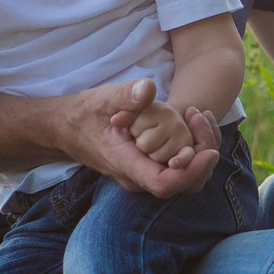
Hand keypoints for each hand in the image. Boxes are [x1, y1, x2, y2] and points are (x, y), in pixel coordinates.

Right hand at [54, 79, 211, 198]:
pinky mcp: (147, 168)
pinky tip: (191, 121)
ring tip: (198, 116)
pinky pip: (178, 170)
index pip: (164, 183)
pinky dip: (192, 149)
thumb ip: (126, 95)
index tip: (209, 151)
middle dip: (202, 157)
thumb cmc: (85, 113)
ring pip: (184, 179)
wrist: (65, 129)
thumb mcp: (103, 98)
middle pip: (183, 184)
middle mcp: (137, 177)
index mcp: (126, 164)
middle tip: (200, 118)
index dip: (191, 171)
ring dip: (200, 151)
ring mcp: (142, 175)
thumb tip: (149, 89)